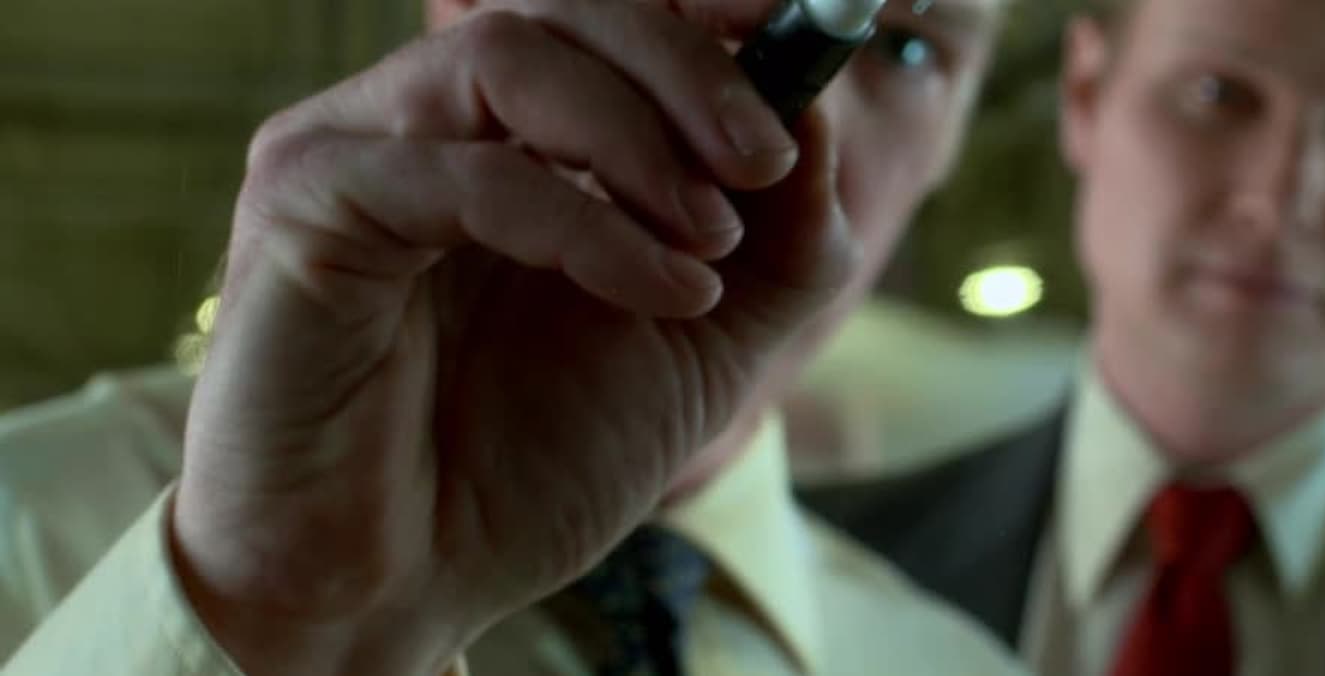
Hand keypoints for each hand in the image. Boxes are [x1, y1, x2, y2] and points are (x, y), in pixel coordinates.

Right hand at [169, 1, 851, 672]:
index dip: (713, 19)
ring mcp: (360, 149)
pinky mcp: (306, 204)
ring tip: (714, 242)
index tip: (808, 42)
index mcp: (516, 134)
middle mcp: (431, 118)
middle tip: (771, 158)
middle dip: (692, 69)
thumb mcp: (706, 344)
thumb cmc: (534, 463)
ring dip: (645, 139)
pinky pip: (467, 171)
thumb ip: (779, 240)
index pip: (614, 20)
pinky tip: (666, 292)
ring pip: (511, 53)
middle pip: (567, 9)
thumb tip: (821, 119)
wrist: (408, 588)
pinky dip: (588, 222)